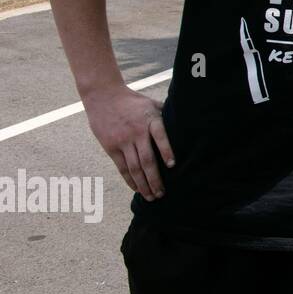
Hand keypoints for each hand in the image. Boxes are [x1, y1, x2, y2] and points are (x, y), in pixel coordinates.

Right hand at [82, 84, 174, 200]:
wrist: (103, 97)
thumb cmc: (133, 102)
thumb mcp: (152, 104)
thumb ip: (166, 115)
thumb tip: (188, 124)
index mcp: (150, 120)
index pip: (160, 136)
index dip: (166, 150)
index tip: (173, 165)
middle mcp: (136, 132)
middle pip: (146, 159)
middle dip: (155, 178)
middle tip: (162, 193)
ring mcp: (122, 141)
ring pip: (134, 167)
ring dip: (143, 184)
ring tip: (151, 196)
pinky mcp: (111, 147)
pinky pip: (122, 167)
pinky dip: (130, 180)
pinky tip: (137, 188)